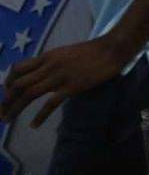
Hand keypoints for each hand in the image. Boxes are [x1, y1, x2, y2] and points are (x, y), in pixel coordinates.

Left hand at [1, 36, 125, 127]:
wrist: (112, 49)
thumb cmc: (92, 50)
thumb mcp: (65, 53)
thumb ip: (51, 62)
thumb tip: (41, 73)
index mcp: (47, 57)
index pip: (18, 69)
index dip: (8, 83)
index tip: (6, 94)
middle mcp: (49, 66)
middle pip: (19, 84)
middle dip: (6, 100)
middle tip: (1, 113)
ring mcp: (59, 77)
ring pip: (29, 94)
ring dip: (15, 109)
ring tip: (7, 120)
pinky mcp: (72, 87)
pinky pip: (50, 104)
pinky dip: (40, 116)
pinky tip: (34, 125)